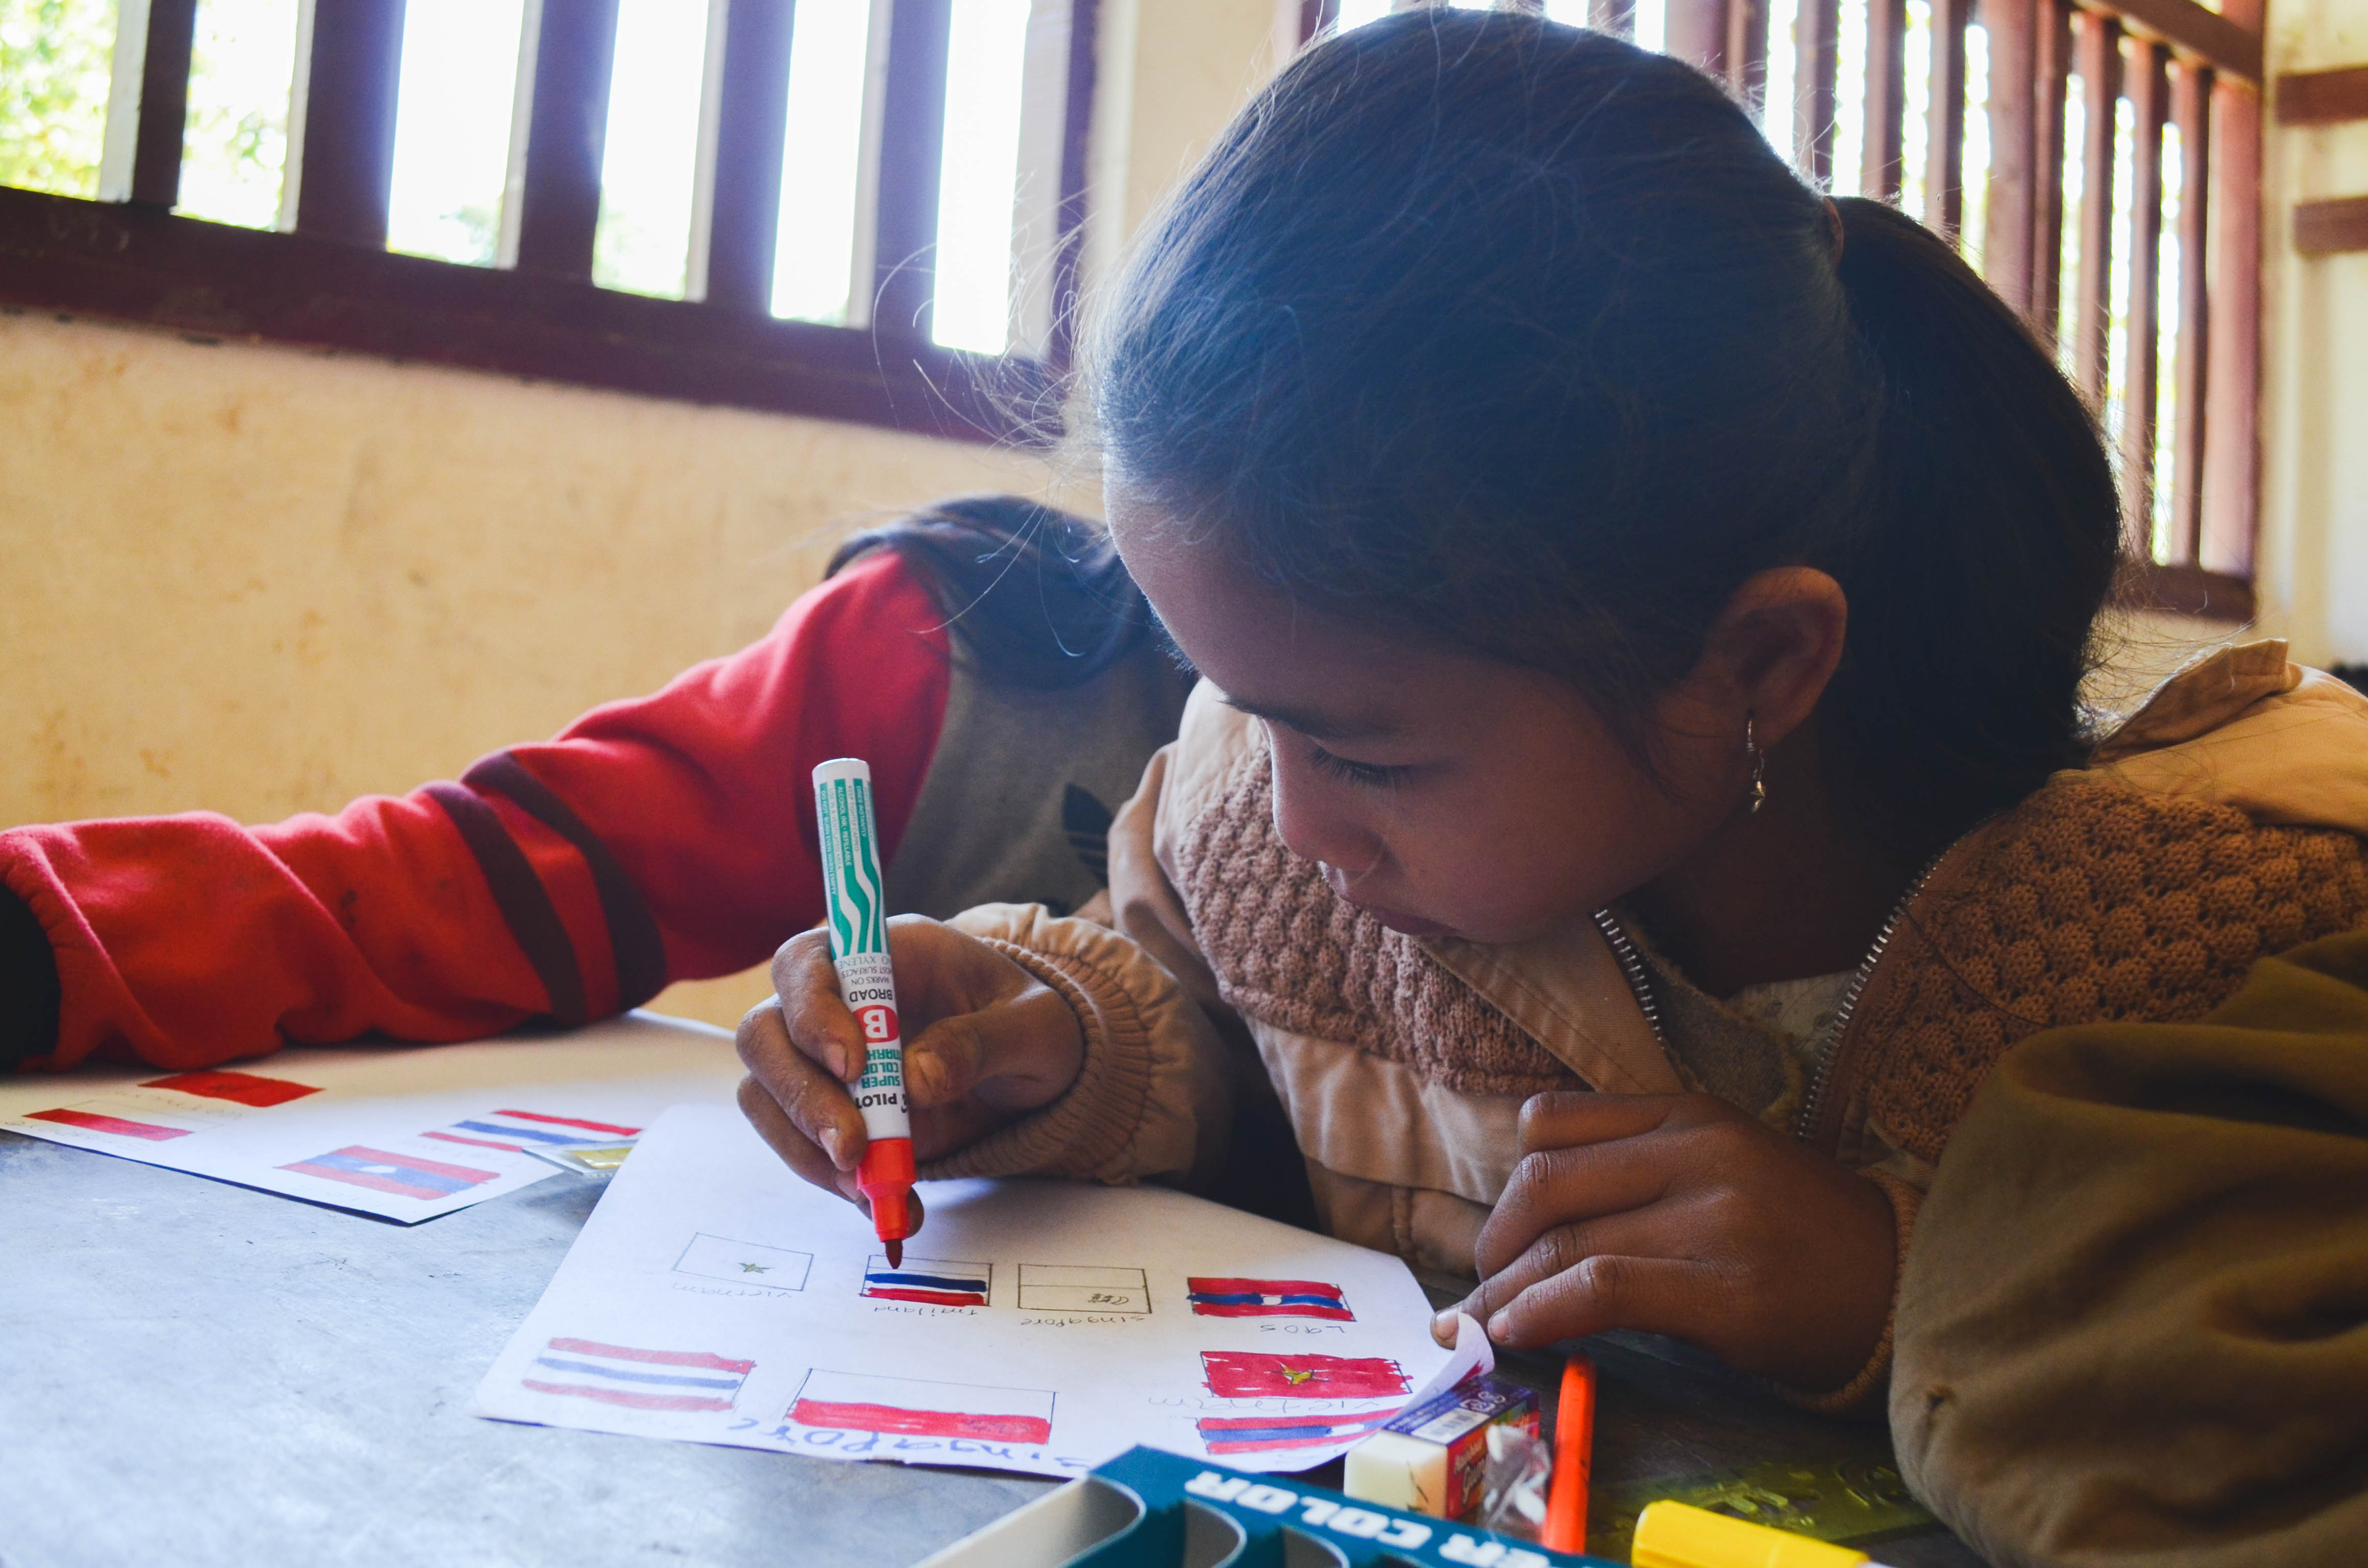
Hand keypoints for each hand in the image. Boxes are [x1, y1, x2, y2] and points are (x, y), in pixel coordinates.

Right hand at [736, 915, 1085, 1230]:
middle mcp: (835, 1003)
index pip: (806, 964)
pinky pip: (803, 1147)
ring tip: (873, 1187)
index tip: (853, 1067)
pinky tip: (886, 1204)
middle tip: (852, 1149)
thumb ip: (978, 1043)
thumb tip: (915, 1080)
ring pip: (769, 1097)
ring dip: (808, 1149)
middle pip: (766, 1035)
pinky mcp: (834, 1115)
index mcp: (880, 956)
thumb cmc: (1029, 1024)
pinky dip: (834, 1182)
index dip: (812, 1013)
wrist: (1034, 1068)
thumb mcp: (1031, 1026)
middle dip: (800, 1097)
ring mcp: (825, 1062)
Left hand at [1436, 1093, 1896, 1390]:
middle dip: (1495, 1241)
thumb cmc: (1805, 1236)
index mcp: (1689, 1114)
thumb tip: (1537, 1221)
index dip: (1507, 1180)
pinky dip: (1544, 1312)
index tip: (1499, 1231)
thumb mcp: (1724, 1167)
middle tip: (1483, 1285)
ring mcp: (1713, 1217)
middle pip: (1545, 1181)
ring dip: (1506, 1291)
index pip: (1553, 1119)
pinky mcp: (1725, 1289)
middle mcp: (1697, 1152)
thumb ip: (1641, 1170)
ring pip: (1567, 1239)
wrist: (1906, 1286)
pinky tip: (1521, 1333)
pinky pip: (1604, 1288)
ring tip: (1483, 1323)